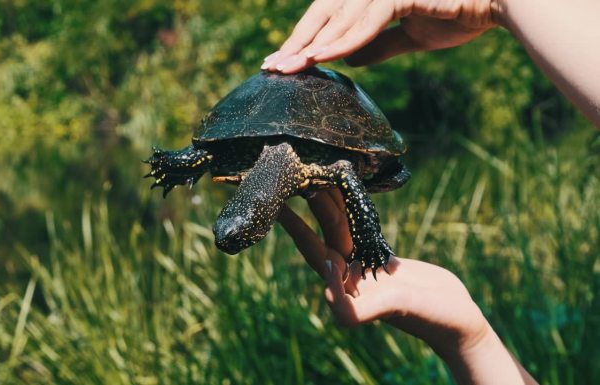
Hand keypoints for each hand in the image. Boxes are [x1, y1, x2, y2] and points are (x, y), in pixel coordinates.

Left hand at [262, 0, 497, 73]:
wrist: (497, 2)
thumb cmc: (458, 12)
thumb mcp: (409, 35)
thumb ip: (378, 45)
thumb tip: (350, 58)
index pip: (330, 14)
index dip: (305, 38)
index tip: (284, 62)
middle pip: (324, 12)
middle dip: (297, 42)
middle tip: (272, 68)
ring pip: (338, 16)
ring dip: (311, 44)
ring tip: (288, 69)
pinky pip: (365, 20)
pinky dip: (343, 39)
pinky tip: (320, 58)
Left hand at [277, 190, 488, 353]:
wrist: (457, 317)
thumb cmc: (430, 318)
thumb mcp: (395, 308)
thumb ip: (358, 307)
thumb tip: (326, 291)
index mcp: (345, 289)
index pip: (314, 252)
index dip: (296, 229)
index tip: (278, 206)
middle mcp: (351, 276)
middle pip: (324, 234)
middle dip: (310, 207)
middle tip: (294, 178)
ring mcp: (366, 266)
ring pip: (342, 228)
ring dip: (330, 203)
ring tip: (318, 175)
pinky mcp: (381, 258)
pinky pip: (361, 229)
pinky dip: (353, 210)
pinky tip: (347, 191)